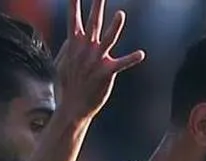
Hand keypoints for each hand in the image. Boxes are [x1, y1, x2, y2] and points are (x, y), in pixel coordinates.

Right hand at [54, 0, 145, 123]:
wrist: (73, 105)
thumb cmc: (68, 84)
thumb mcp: (64, 61)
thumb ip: (69, 47)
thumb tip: (72, 37)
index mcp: (75, 44)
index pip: (73, 19)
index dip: (74, 5)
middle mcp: (85, 49)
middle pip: (93, 23)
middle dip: (96, 7)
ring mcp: (96, 59)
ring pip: (107, 39)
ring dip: (115, 26)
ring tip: (121, 14)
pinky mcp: (106, 72)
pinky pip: (121, 63)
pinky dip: (131, 59)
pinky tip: (141, 54)